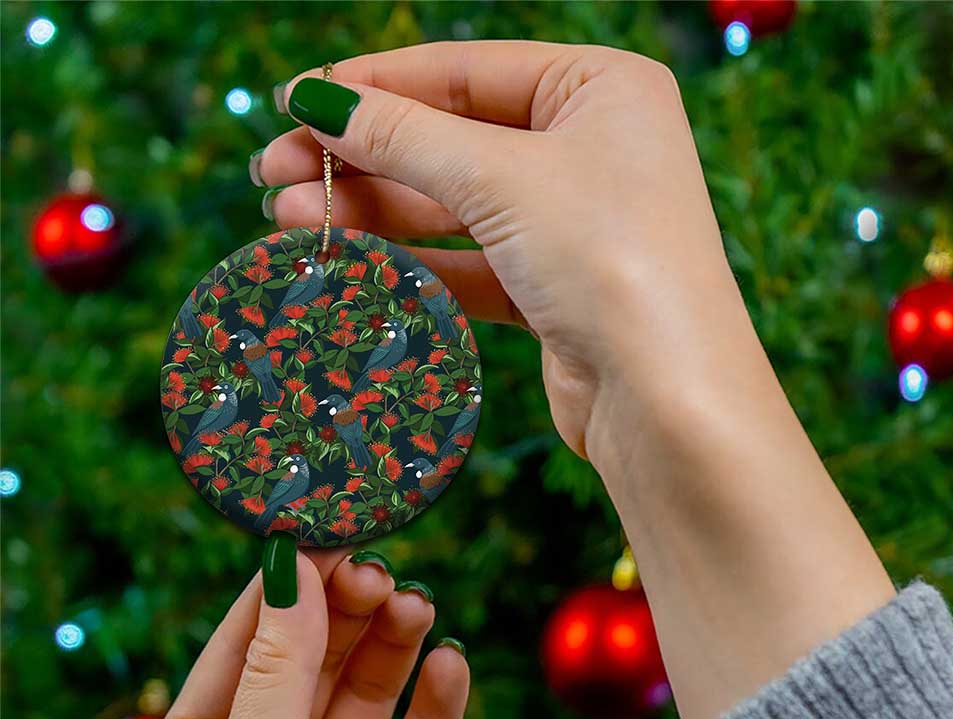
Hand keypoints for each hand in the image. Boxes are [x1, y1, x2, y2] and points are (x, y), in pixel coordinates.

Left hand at [144, 551, 468, 718]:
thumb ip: (277, 672)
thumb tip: (292, 568)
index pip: (249, 640)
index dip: (289, 584)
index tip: (330, 529)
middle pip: (316, 658)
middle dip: (347, 611)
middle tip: (382, 571)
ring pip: (370, 694)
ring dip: (394, 646)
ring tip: (418, 607)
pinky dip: (438, 706)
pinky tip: (450, 666)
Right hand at [258, 40, 735, 460]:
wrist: (665, 399)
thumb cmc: (608, 261)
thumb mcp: (500, 178)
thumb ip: (404, 137)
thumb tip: (318, 100)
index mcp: (601, 88)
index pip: (464, 71)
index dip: (373, 86)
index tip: (294, 102)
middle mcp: (592, 149)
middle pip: (451, 140)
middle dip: (361, 158)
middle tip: (273, 174)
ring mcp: (574, 224)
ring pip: (454, 207)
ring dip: (373, 214)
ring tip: (290, 222)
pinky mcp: (554, 291)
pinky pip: (469, 264)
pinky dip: (411, 264)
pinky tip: (348, 264)